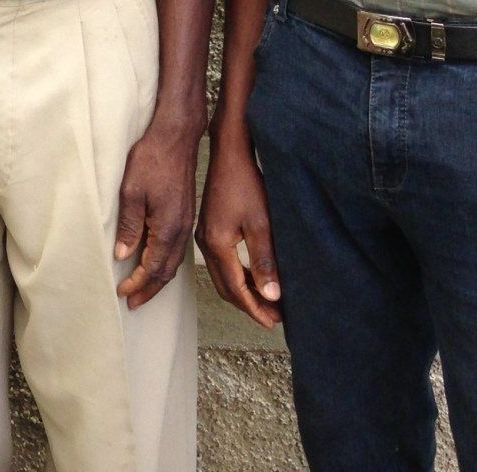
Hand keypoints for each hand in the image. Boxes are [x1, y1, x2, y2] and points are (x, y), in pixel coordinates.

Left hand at [114, 117, 198, 309]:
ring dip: (158, 278)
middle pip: (167, 271)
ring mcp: (186, 223)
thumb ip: (129, 226)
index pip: (152, 267)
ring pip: (174, 261)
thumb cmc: (152, 160)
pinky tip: (155, 262)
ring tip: (143, 289)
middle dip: (149, 289)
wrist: (176, 137)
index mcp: (168, 228)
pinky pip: (177, 249)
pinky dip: (166, 263)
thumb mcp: (132, 192)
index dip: (137, 283)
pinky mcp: (185, 214)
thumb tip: (123, 255)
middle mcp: (181, 230)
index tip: (122, 293)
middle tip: (132, 301)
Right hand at [197, 137, 281, 327]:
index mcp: (217, 245)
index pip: (236, 289)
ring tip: (266, 301)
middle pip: (225, 287)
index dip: (254, 309)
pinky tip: (253, 276)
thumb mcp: (261, 223)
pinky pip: (221, 262)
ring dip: (243, 291)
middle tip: (272, 317)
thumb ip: (264, 261)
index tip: (272, 322)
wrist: (228, 154)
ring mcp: (204, 236)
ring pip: (222, 276)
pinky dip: (237, 275)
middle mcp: (206, 243)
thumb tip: (271, 295)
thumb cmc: (245, 183)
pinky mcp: (209, 228)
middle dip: (249, 305)